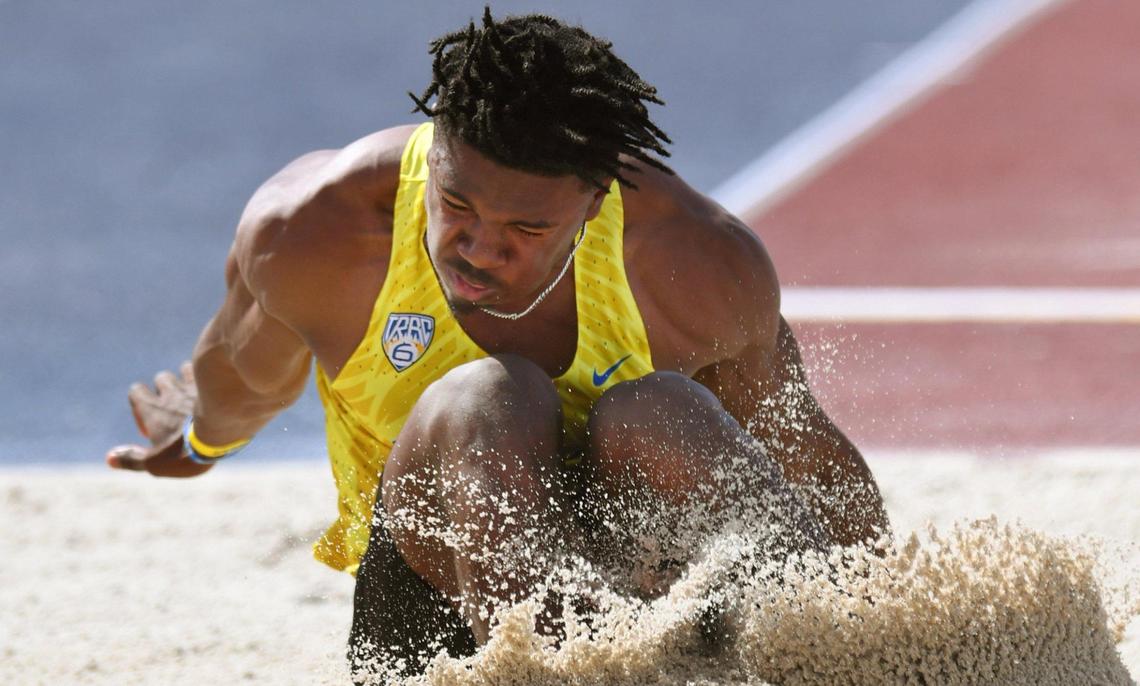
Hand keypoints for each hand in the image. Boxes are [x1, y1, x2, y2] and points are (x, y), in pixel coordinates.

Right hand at [106, 362, 212, 476]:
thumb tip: (109, 458)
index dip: (140, 402)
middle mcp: (169, 392)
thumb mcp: (154, 464)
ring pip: (184, 370)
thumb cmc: (184, 452)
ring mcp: (193, 385)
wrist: (221, 436)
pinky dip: (209, 378)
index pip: (136, 391)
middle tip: (176, 410)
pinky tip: (217, 393)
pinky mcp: (216, 384)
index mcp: (152, 408)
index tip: (151, 422)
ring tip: (196, 399)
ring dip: (187, 380)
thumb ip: (132, 460)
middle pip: (161, 378)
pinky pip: (209, 372)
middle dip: (165, 389)